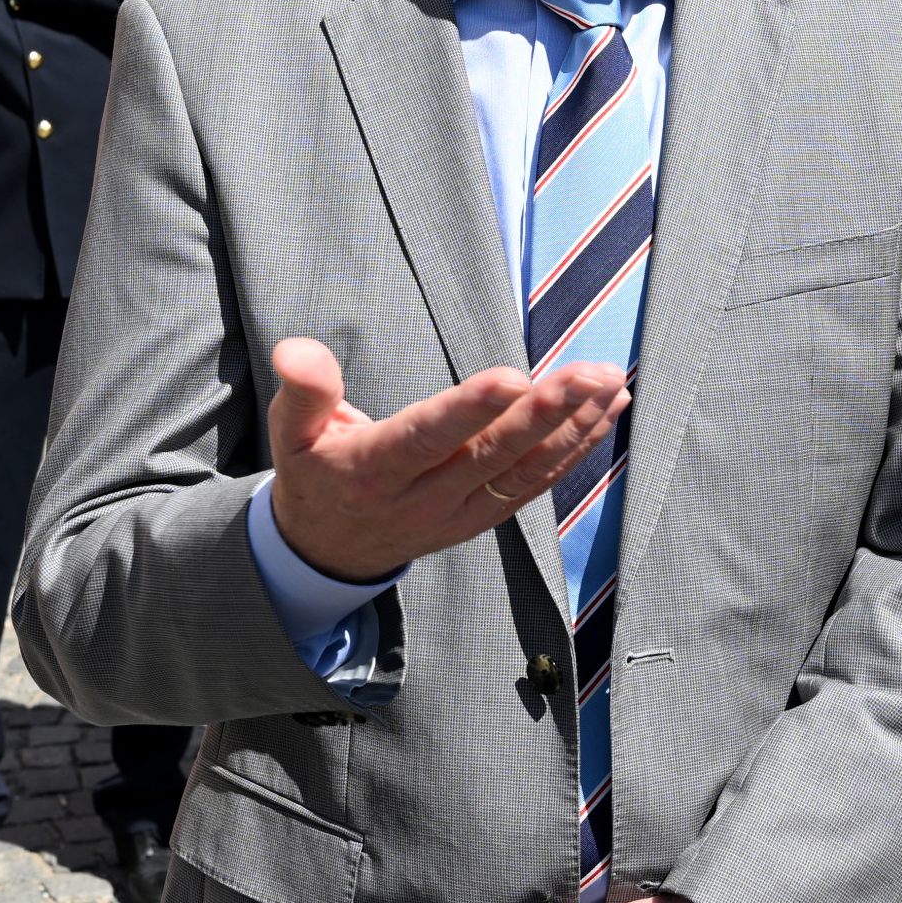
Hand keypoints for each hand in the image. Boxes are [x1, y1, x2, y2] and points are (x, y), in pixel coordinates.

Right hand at [264, 336, 627, 584]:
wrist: (328, 553)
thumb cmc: (314, 474)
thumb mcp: (291, 434)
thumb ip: (303, 390)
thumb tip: (295, 349)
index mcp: (374, 470)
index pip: (427, 437)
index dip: (470, 410)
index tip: (513, 377)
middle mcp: (422, 498)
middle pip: (491, 455)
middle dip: (545, 413)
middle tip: (588, 375)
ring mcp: (459, 513)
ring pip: (523, 472)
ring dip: (573, 428)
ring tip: (610, 385)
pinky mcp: (483, 518)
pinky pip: (535, 485)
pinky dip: (576, 449)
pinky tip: (607, 413)